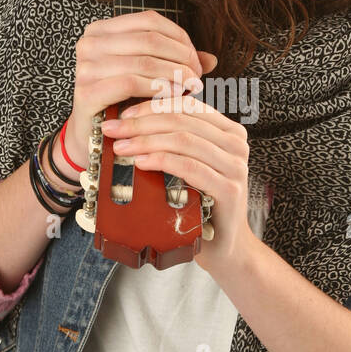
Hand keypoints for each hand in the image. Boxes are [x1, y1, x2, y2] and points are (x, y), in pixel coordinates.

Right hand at [65, 9, 215, 163]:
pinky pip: (130, 83)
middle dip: (181, 58)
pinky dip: (157, 88)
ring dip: (175, 74)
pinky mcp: (87, 91)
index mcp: (102, 30)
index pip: (150, 21)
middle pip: (149, 40)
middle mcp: (89, 43)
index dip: (179, 38)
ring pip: (143, 61)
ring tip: (191, 87)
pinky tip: (174, 96)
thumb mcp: (149, 76)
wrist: (94, 137)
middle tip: (197, 78)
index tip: (196, 61)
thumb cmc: (123, 103)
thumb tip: (212, 59)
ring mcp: (85, 67)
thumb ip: (175, 63)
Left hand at [100, 91, 254, 273]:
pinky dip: (162, 161)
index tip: (122, 114)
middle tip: (113, 130)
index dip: (152, 105)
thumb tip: (130, 122)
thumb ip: (175, 142)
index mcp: (228, 130)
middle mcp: (237, 144)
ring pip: (184, 140)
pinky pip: (190, 167)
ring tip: (121, 147)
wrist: (222, 246)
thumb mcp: (190, 165)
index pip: (187, 105)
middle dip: (142, 123)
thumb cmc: (200, 204)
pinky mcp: (229, 190)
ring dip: (146, 141)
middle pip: (182, 120)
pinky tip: (141, 163)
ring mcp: (236, 166)